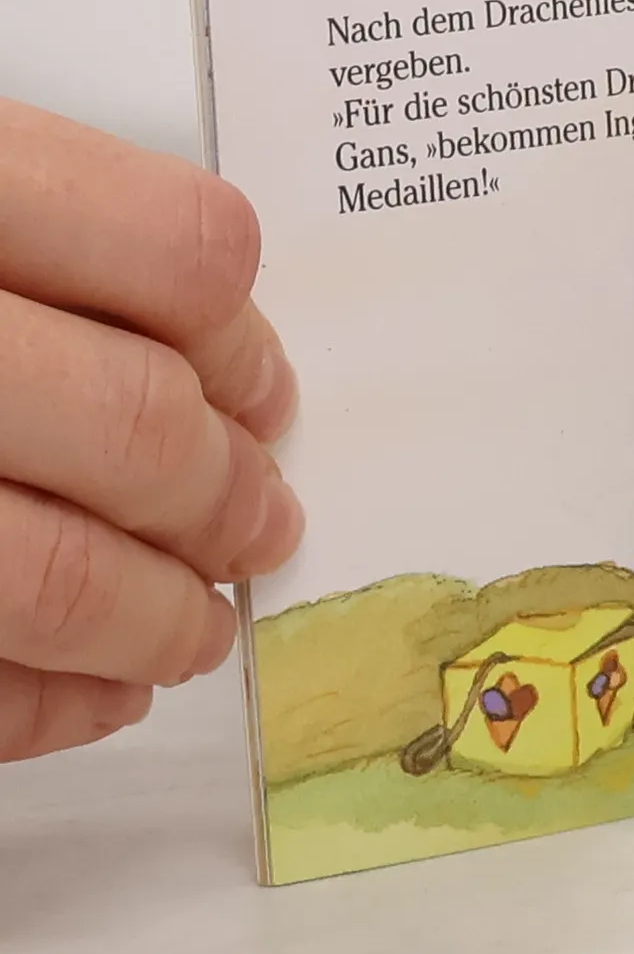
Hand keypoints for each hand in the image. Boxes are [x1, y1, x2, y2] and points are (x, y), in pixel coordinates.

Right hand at [0, 102, 301, 760]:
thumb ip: (64, 246)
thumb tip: (228, 375)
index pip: (183, 256)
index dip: (247, 347)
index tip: (269, 402)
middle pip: (141, 427)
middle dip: (227, 502)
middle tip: (262, 530)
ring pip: (52, 576)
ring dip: (156, 623)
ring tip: (190, 629)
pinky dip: (44, 707)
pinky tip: (90, 694)